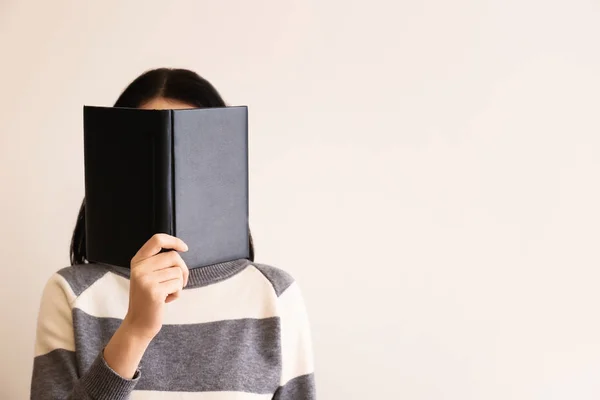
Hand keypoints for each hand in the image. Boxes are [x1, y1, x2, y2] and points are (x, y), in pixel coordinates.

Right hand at [104, 234, 188, 378]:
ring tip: (167, 293)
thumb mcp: (148, 276)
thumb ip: (158, 262)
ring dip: (178, 284)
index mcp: (138, 261)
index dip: (174, 241)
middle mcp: (139, 268)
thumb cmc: (149, 299)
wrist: (138, 324)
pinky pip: (178, 285)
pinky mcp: (154, 291)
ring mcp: (145, 279)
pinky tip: (166, 301)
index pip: (157, 239)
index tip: (184, 248)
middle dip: (183, 270)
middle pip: (174, 257)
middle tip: (179, 283)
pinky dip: (177, 294)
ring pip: (178, 272)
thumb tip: (180, 249)